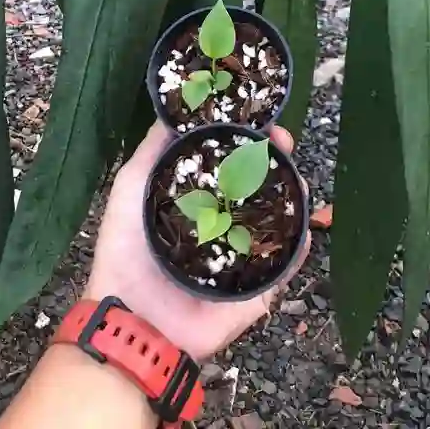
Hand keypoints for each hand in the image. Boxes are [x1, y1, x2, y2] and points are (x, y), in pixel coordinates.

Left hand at [85, 122, 310, 360]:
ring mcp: (242, 259)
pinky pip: (285, 267)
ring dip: (293, 197)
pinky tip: (304, 225)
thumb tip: (175, 111)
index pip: (229, 166)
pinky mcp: (256, 291)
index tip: (257, 120)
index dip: (245, 141)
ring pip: (279, 223)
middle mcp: (223, 226)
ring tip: (298, 174)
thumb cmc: (125, 251)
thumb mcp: (132, 187)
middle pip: (259, 189)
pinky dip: (299, 247)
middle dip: (274, 161)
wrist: (133, 318)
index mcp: (197, 203)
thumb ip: (153, 150)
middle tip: (282, 139)